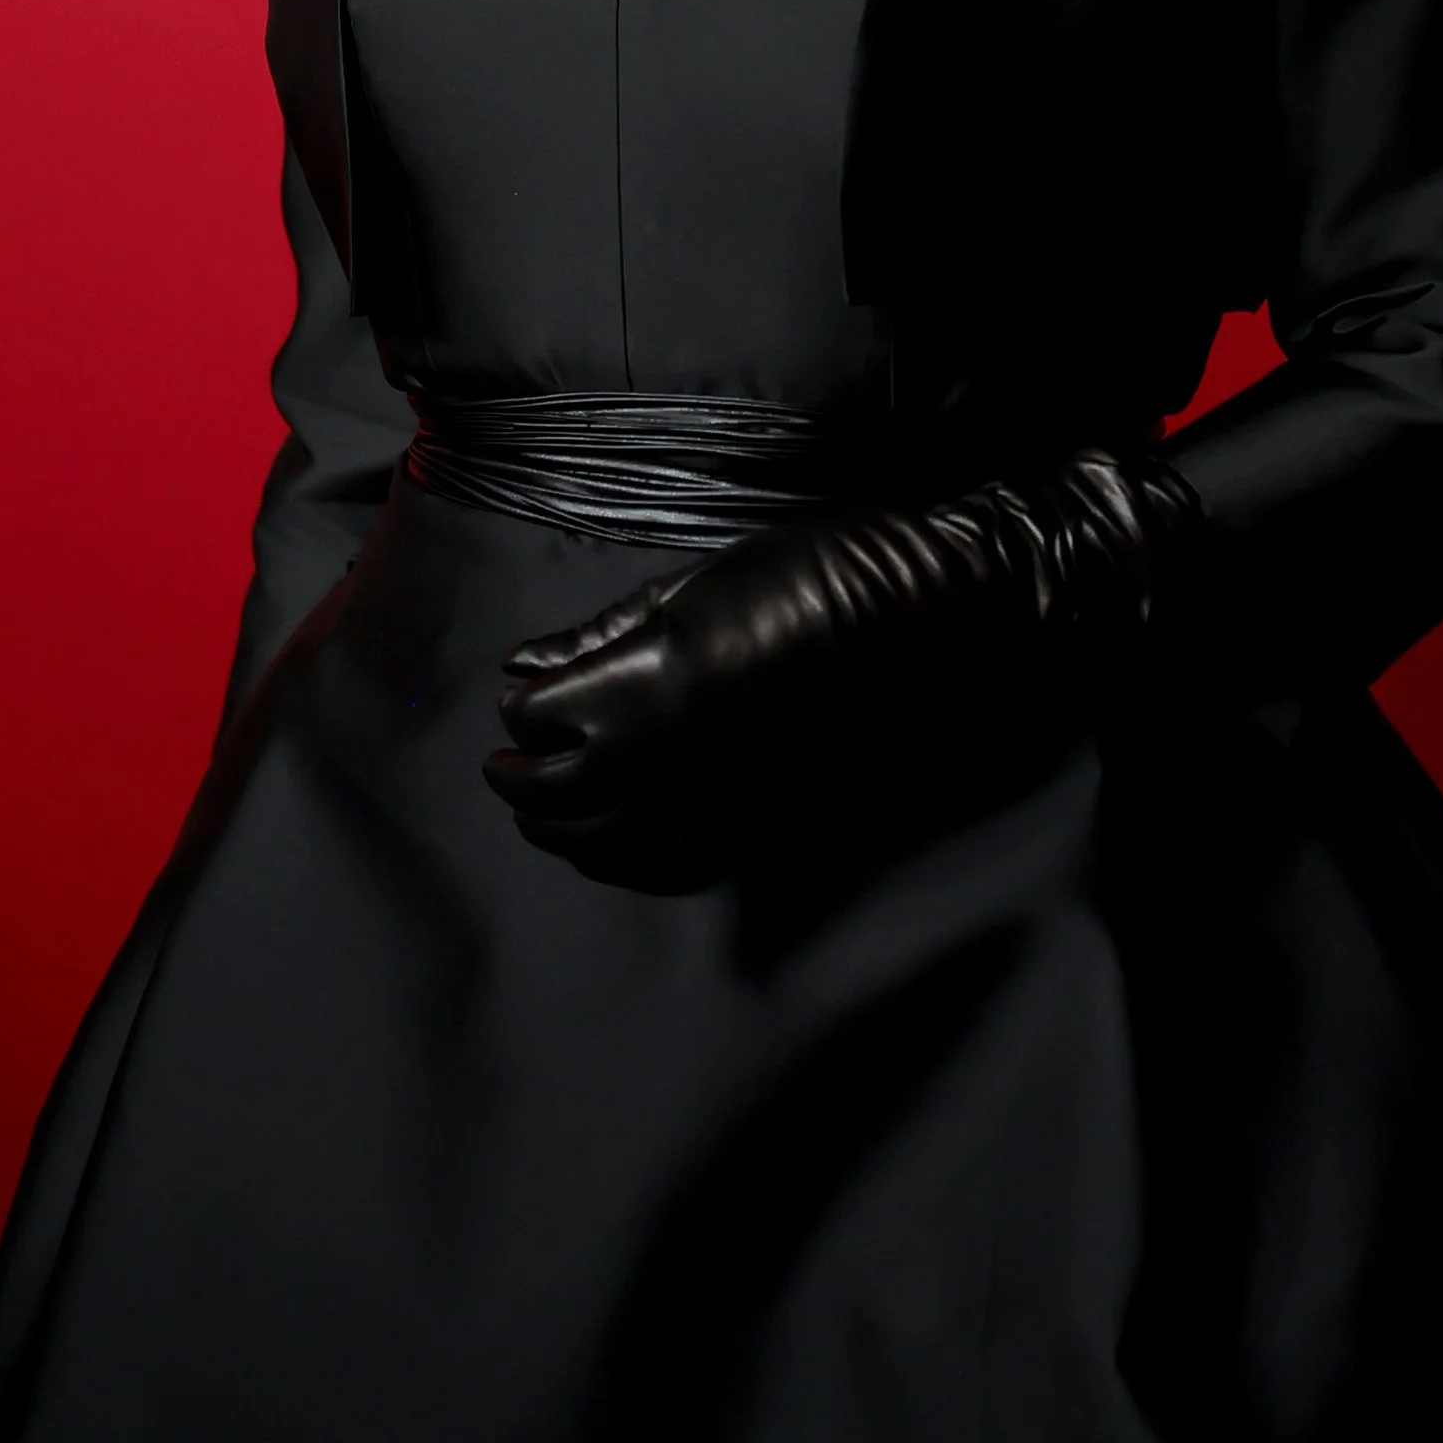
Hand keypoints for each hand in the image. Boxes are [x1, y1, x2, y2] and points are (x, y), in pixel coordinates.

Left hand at [481, 451, 1195, 889]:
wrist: (932, 624)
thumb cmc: (820, 573)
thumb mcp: (699, 582)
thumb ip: (604, 632)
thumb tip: (521, 665)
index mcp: (647, 683)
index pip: (541, 718)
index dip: (528, 709)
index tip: (528, 697)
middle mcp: (669, 760)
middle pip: (556, 795)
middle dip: (523, 779)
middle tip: (510, 762)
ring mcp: (714, 804)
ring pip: (601, 846)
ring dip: (561, 826)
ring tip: (546, 805)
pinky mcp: (756, 830)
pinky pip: (664, 869)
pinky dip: (621, 862)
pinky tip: (613, 841)